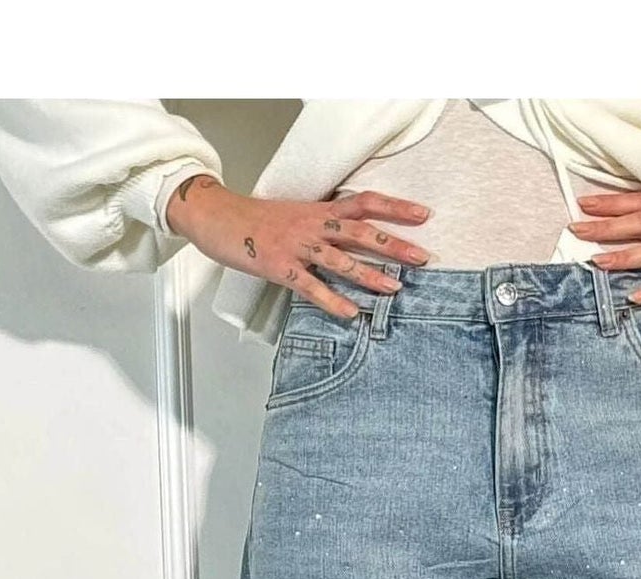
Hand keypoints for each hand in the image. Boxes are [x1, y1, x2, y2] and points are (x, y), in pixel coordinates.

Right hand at [164, 175, 434, 317]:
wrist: (217, 216)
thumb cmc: (258, 220)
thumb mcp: (297, 214)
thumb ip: (325, 224)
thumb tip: (354, 237)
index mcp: (319, 210)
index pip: (364, 202)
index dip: (394, 208)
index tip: (423, 214)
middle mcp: (312, 224)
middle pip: (360, 231)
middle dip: (393, 245)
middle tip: (423, 257)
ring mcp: (296, 246)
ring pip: (339, 260)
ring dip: (369, 275)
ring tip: (395, 289)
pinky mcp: (279, 266)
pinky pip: (310, 286)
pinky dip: (332, 301)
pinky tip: (351, 315)